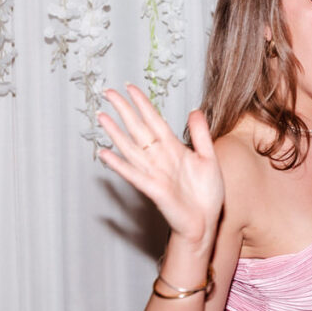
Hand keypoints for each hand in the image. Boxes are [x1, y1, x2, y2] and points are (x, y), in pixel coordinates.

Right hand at [98, 85, 223, 251]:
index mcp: (174, 149)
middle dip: (124, 110)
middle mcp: (160, 158)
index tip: (130, 88)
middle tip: (108, 92)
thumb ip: (201, 134)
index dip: (143, 104)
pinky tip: (104, 154)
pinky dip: (119, 164)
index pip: (154, 120)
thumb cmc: (206, 194)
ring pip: (131, 148)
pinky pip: (134, 174)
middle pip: (138, 129)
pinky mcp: (154, 189)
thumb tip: (194, 110)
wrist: (206, 223)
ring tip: (101, 116)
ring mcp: (154, 172)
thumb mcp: (209, 158)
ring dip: (116, 133)